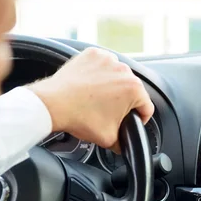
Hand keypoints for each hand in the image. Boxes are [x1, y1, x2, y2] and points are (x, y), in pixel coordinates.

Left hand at [28, 47, 154, 151]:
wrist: (54, 104)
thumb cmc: (80, 117)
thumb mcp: (109, 139)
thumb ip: (124, 143)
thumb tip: (125, 145)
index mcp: (134, 89)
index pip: (147, 107)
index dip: (140, 119)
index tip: (130, 121)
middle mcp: (124, 70)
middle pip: (132, 90)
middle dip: (124, 102)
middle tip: (109, 112)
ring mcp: (108, 59)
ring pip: (118, 76)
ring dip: (113, 86)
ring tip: (97, 99)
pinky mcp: (93, 54)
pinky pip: (103, 65)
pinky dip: (99, 74)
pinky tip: (91, 86)